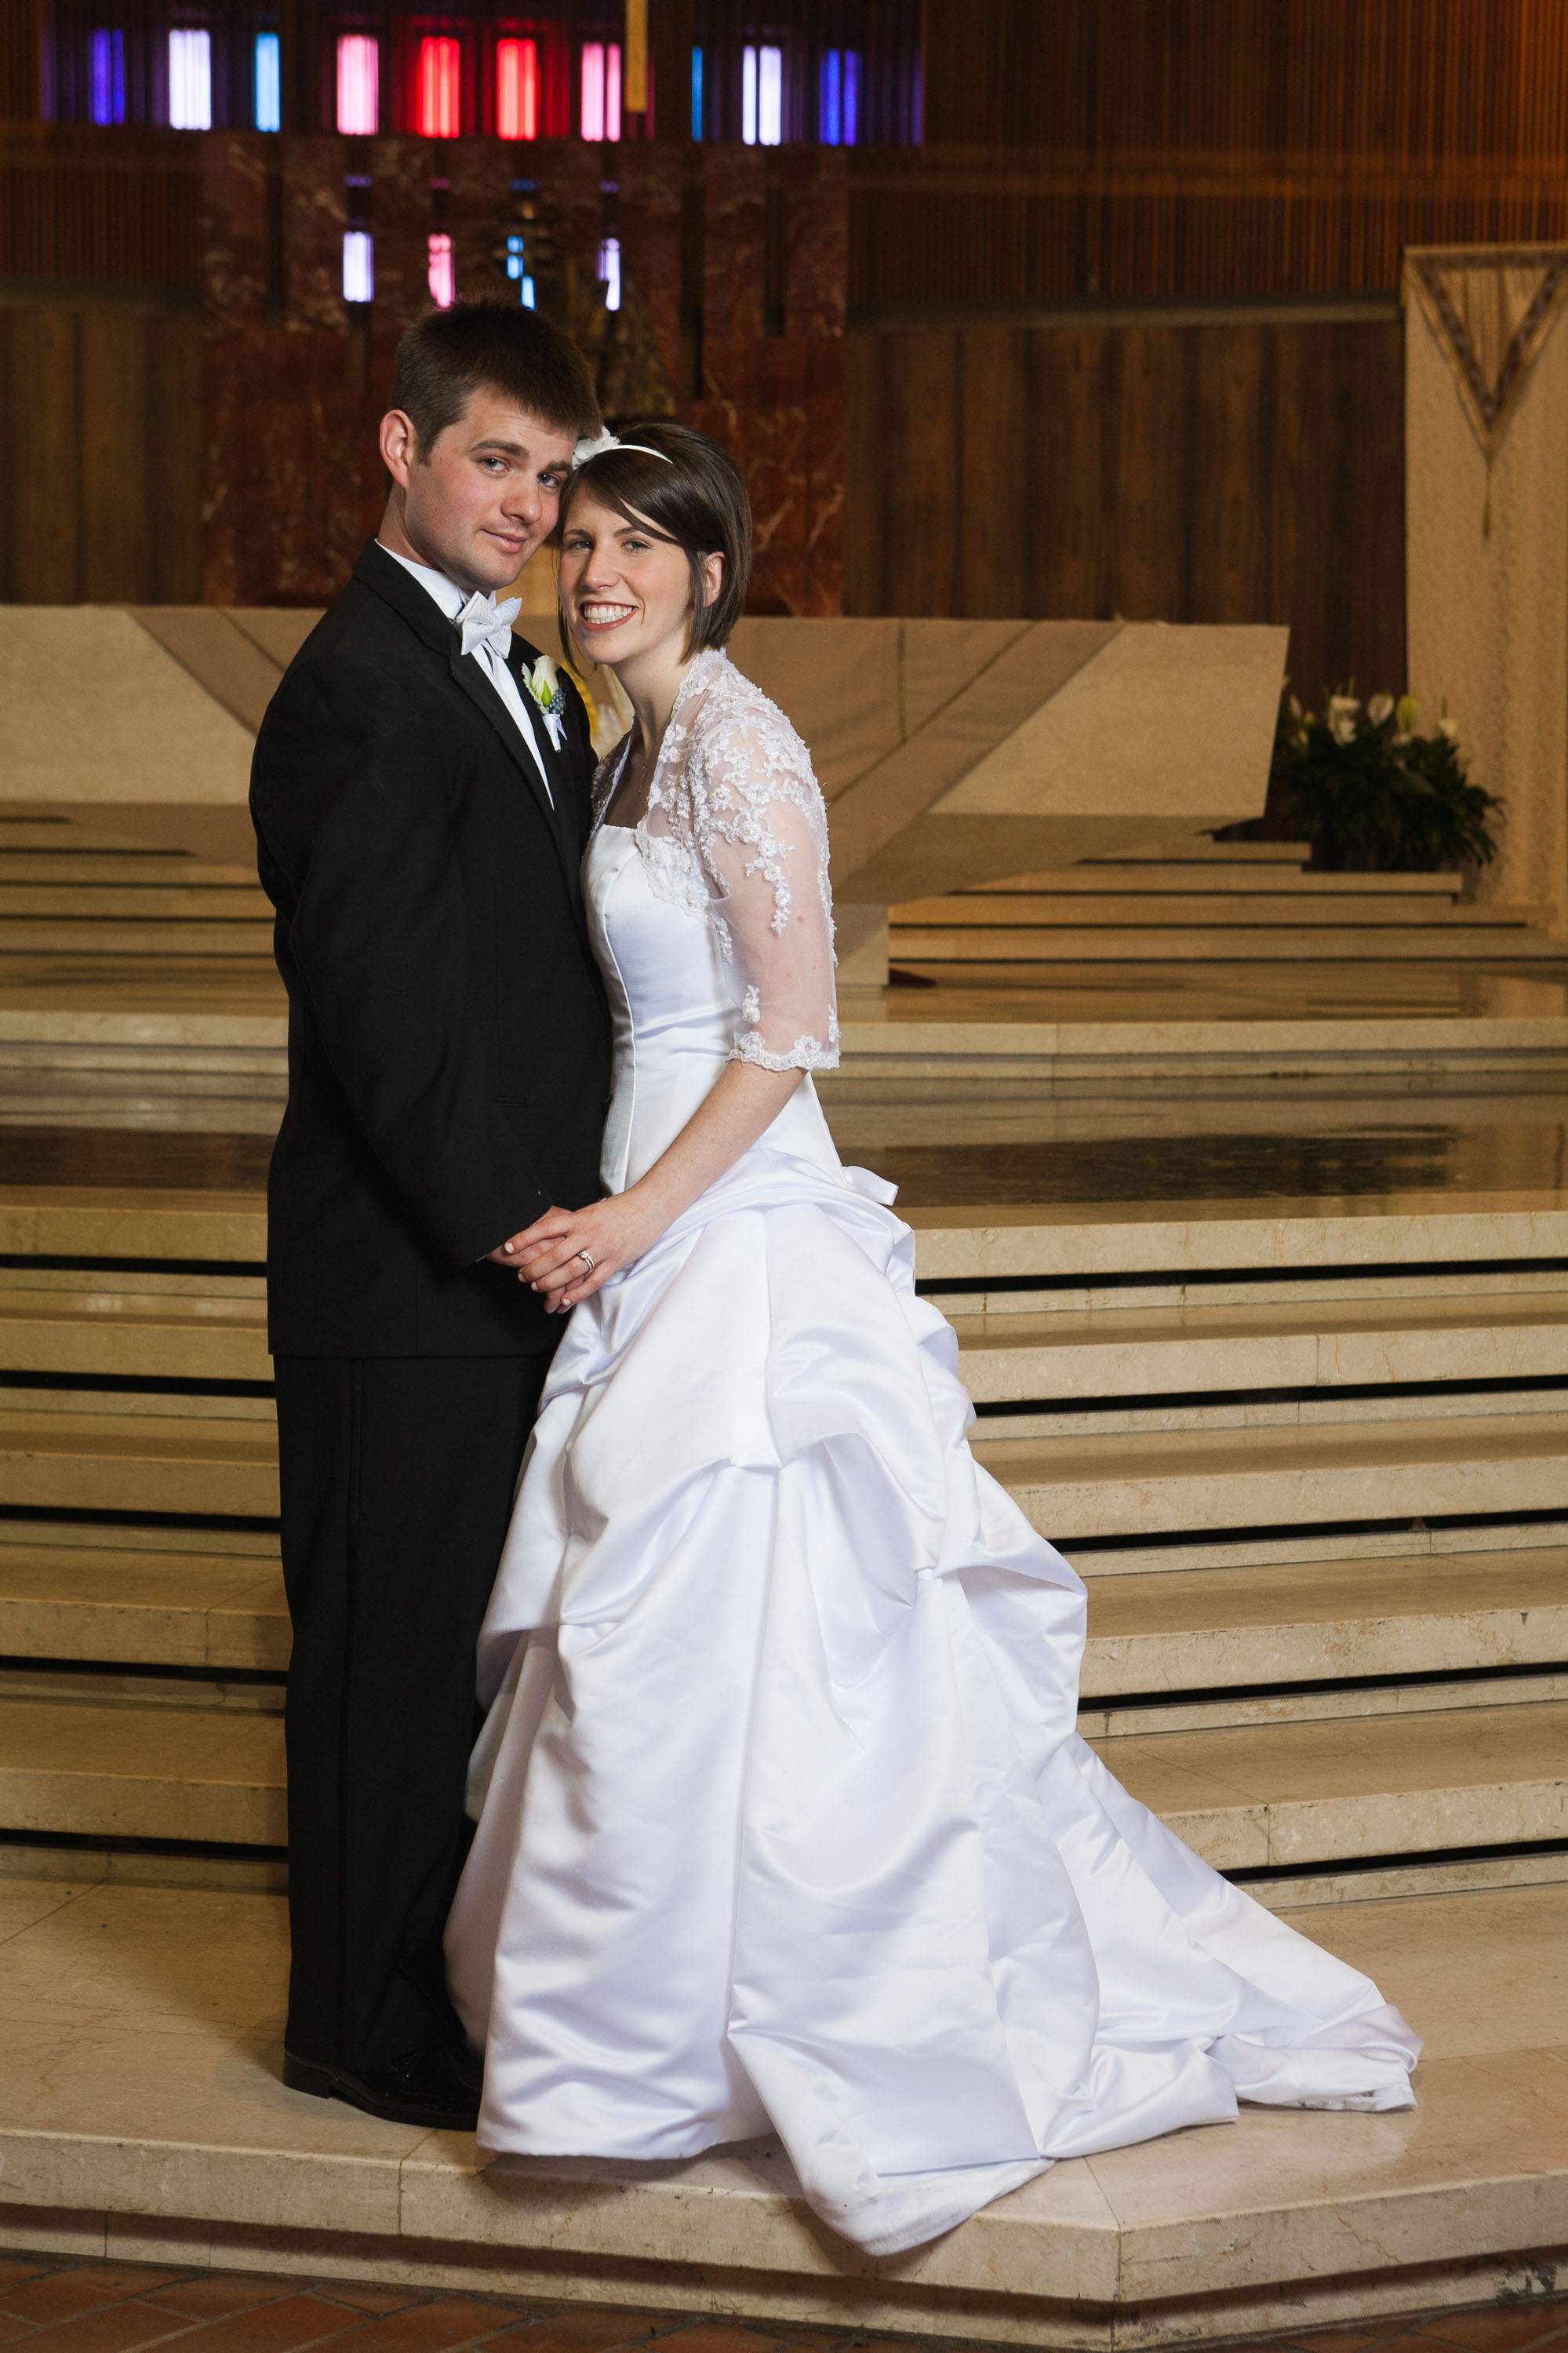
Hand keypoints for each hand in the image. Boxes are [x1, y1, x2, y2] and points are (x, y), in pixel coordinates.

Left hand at [501, 1188, 669, 1311]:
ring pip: (570, 1271)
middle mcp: (588, 1233)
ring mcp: (602, 1249)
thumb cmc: (621, 1208)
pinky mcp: (615, 1262)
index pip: (546, 1227)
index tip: (507, 1245)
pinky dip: (577, 1293)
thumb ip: (574, 1223)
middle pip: (554, 1254)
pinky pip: (593, 1281)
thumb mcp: (592, 1210)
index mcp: (580, 1218)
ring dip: (551, 1282)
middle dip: (534, 1268)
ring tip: (537, 1287)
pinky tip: (565, 1300)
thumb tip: (551, 1231)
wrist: (650, 1207)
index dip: (524, 1237)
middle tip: (522, 1275)